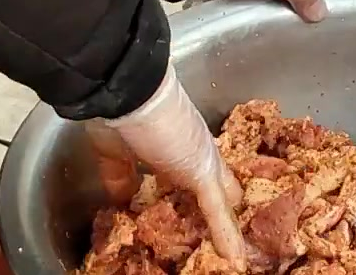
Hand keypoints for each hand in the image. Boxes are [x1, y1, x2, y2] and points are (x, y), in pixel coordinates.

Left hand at [90, 64, 246, 265]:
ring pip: (157, 194)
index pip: (226, 196)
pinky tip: (124, 224)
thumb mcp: (203, 174)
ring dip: (158, 215)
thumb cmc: (174, 132)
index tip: (235, 251)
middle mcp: (181, 160)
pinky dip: (123, 204)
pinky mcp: (118, 161)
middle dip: (194, 221)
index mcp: (207, 161)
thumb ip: (217, 214)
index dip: (231, 220)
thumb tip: (237, 259)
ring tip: (161, 245)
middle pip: (190, 197)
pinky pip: (122, 188)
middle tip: (196, 251)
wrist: (125, 97)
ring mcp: (148, 159)